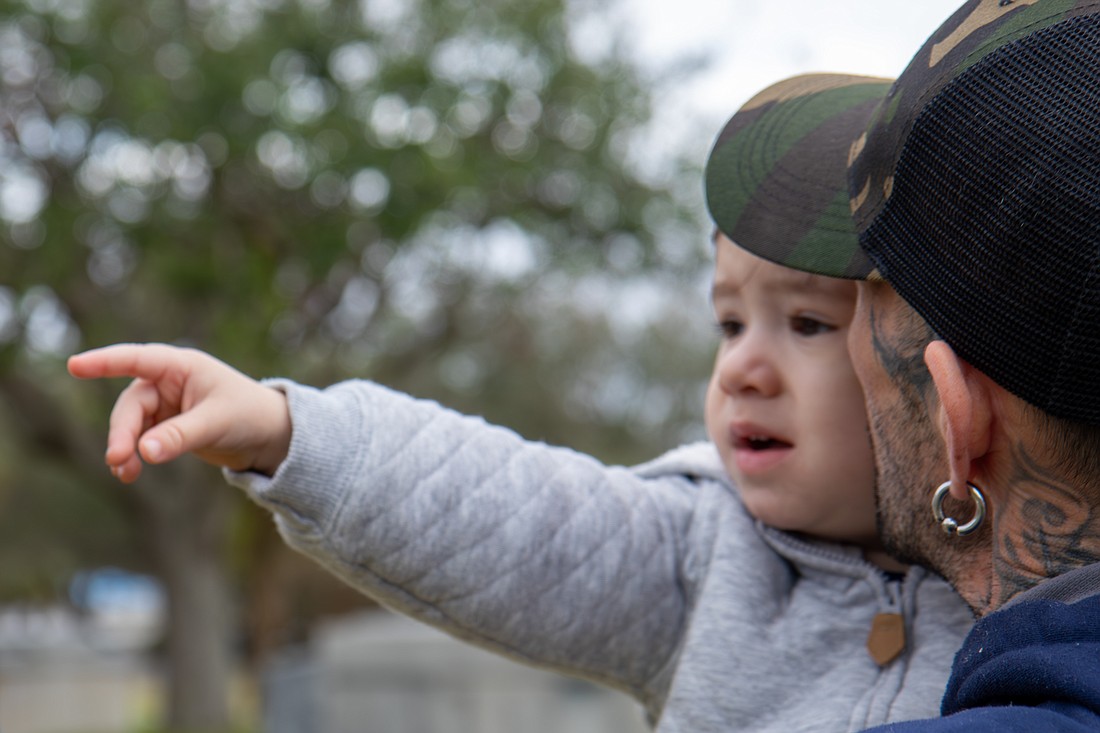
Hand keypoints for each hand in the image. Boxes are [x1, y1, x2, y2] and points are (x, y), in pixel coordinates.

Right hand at [67, 343, 291, 481]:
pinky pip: (141, 440)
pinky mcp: (166, 427)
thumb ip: (180, 436)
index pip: (137, 359)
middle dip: (122, 432)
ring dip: (125, 448)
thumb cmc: (249, 415)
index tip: (75, 366)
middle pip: (131, 405)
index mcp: (182, 366)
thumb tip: (143, 453)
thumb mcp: (215, 423)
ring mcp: (165, 405)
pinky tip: (130, 474)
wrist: (269, 434)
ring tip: (125, 474)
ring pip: (132, 425)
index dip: (105, 362)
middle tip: (117, 460)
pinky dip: (135, 456)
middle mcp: (168, 381)